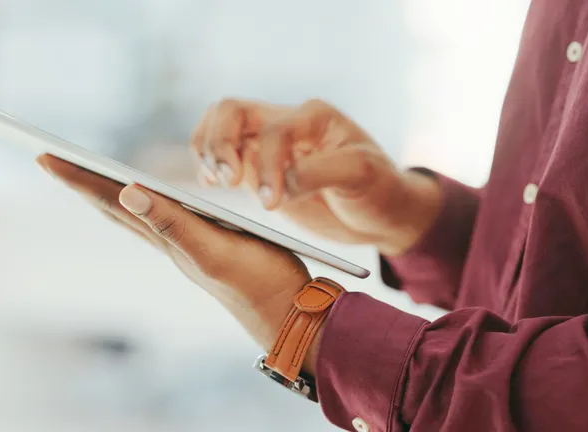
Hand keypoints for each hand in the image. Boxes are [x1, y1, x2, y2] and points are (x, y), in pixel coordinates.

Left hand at [36, 155, 322, 373]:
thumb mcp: (214, 250)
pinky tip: (148, 201)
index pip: (112, 202)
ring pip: (135, 214)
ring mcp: (185, 246)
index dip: (78, 179)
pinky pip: (161, 219)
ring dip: (107, 193)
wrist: (289, 315)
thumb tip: (126, 192)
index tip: (44, 157)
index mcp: (166, 237)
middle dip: (82, 182)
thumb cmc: (259, 282)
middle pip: (114, 207)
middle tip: (50, 160)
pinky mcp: (207, 246)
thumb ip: (174, 223)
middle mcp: (169, 241)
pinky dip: (143, 203)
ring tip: (86, 177)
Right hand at [191, 98, 441, 255]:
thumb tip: (283, 183)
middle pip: (232, 110)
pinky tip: (209, 184)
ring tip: (215, 181)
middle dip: (220, 143)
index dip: (269, 164)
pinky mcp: (257, 167)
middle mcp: (286, 122)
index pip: (275, 129)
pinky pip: (220, 153)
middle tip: (227, 181)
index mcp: (314, 117)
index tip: (273, 202)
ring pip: (219, 124)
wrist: (381, 210)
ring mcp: (267, 144)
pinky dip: (206, 163)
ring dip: (207, 149)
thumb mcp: (362, 175)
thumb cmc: (378, 188)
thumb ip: (322, 172)